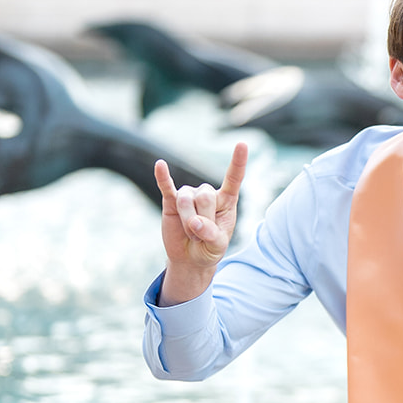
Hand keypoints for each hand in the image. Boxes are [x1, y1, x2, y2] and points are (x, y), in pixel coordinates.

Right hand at [155, 142, 246, 304]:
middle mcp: (207, 193)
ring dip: (188, 224)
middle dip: (202, 221)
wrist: (189, 258)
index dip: (238, 162)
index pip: (233, 178)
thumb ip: (211, 235)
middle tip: (201, 236)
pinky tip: (160, 165)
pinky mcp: (171, 201)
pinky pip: (166, 187)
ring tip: (190, 233)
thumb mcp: (218, 247)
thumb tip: (194, 222)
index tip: (242, 144)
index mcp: (226, 200)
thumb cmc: (209, 249)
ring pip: (186, 201)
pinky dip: (163, 177)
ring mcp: (189, 195)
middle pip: (205, 197)